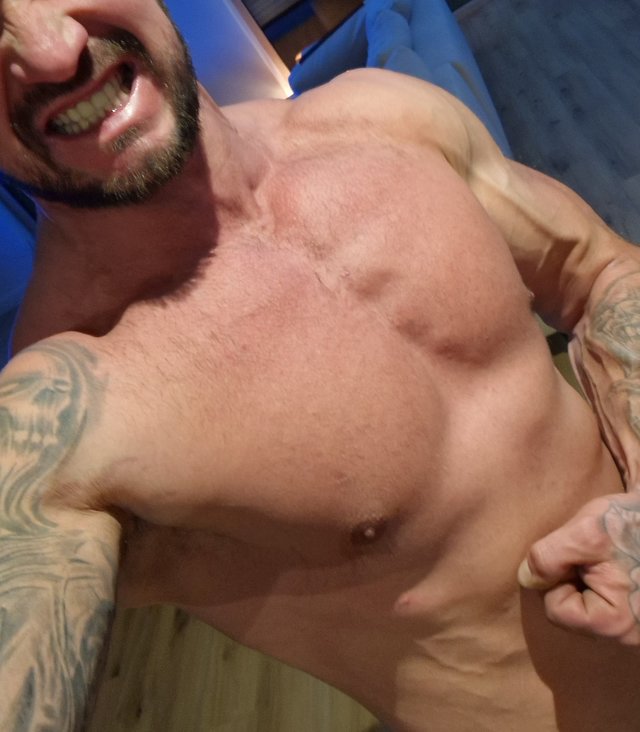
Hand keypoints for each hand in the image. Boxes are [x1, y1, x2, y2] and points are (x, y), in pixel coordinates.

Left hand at [518, 492, 639, 644]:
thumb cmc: (635, 523)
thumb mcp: (585, 531)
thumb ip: (549, 557)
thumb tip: (527, 578)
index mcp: (614, 623)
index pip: (556, 610)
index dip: (557, 578)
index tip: (579, 557)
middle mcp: (630, 637)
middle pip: (574, 613)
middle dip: (575, 581)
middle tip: (597, 556)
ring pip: (591, 608)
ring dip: (590, 581)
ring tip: (611, 559)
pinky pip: (609, 606)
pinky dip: (606, 585)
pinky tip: (621, 565)